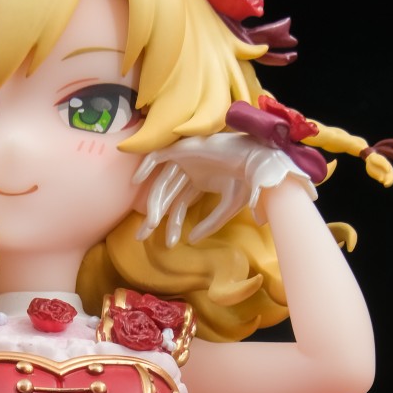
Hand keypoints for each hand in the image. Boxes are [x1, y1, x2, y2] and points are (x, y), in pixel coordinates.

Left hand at [134, 132, 317, 246]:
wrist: (256, 160)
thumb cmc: (247, 181)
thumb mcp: (228, 208)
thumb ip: (210, 223)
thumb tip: (191, 240)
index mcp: (200, 182)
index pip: (179, 205)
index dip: (173, 225)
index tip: (169, 244)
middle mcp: (190, 171)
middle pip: (166, 196)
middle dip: (154, 217)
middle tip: (142, 237)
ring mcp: (185, 159)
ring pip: (162, 183)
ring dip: (153, 203)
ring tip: (150, 224)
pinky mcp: (182, 148)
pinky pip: (157, 156)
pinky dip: (145, 166)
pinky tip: (136, 181)